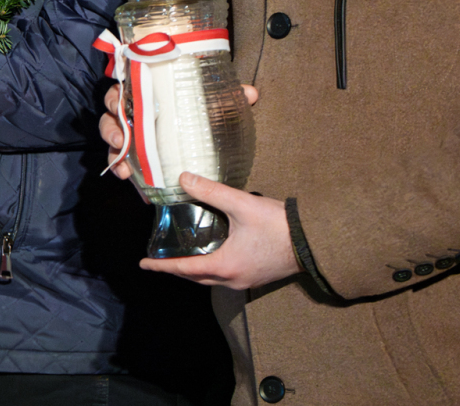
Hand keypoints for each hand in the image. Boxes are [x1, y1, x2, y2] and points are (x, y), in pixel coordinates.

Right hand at [99, 83, 258, 181]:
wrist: (205, 145)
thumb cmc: (202, 115)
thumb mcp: (216, 107)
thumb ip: (230, 98)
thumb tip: (250, 93)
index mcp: (148, 92)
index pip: (124, 86)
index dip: (117, 94)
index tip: (120, 103)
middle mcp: (134, 111)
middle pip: (111, 113)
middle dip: (111, 125)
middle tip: (123, 138)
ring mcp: (131, 133)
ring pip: (111, 137)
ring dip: (113, 152)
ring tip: (123, 167)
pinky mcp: (134, 154)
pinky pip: (119, 160)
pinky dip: (121, 169)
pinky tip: (128, 178)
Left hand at [140, 171, 298, 289]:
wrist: (315, 241)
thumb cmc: (278, 225)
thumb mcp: (241, 204)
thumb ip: (210, 191)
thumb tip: (183, 178)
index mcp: (225, 266)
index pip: (184, 269)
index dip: (162, 266)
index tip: (144, 264)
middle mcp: (233, 280)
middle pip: (197, 278)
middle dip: (177, 270)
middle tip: (159, 259)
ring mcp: (247, 281)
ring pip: (212, 279)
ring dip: (195, 270)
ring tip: (182, 255)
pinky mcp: (258, 277)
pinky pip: (226, 276)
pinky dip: (212, 268)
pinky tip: (212, 253)